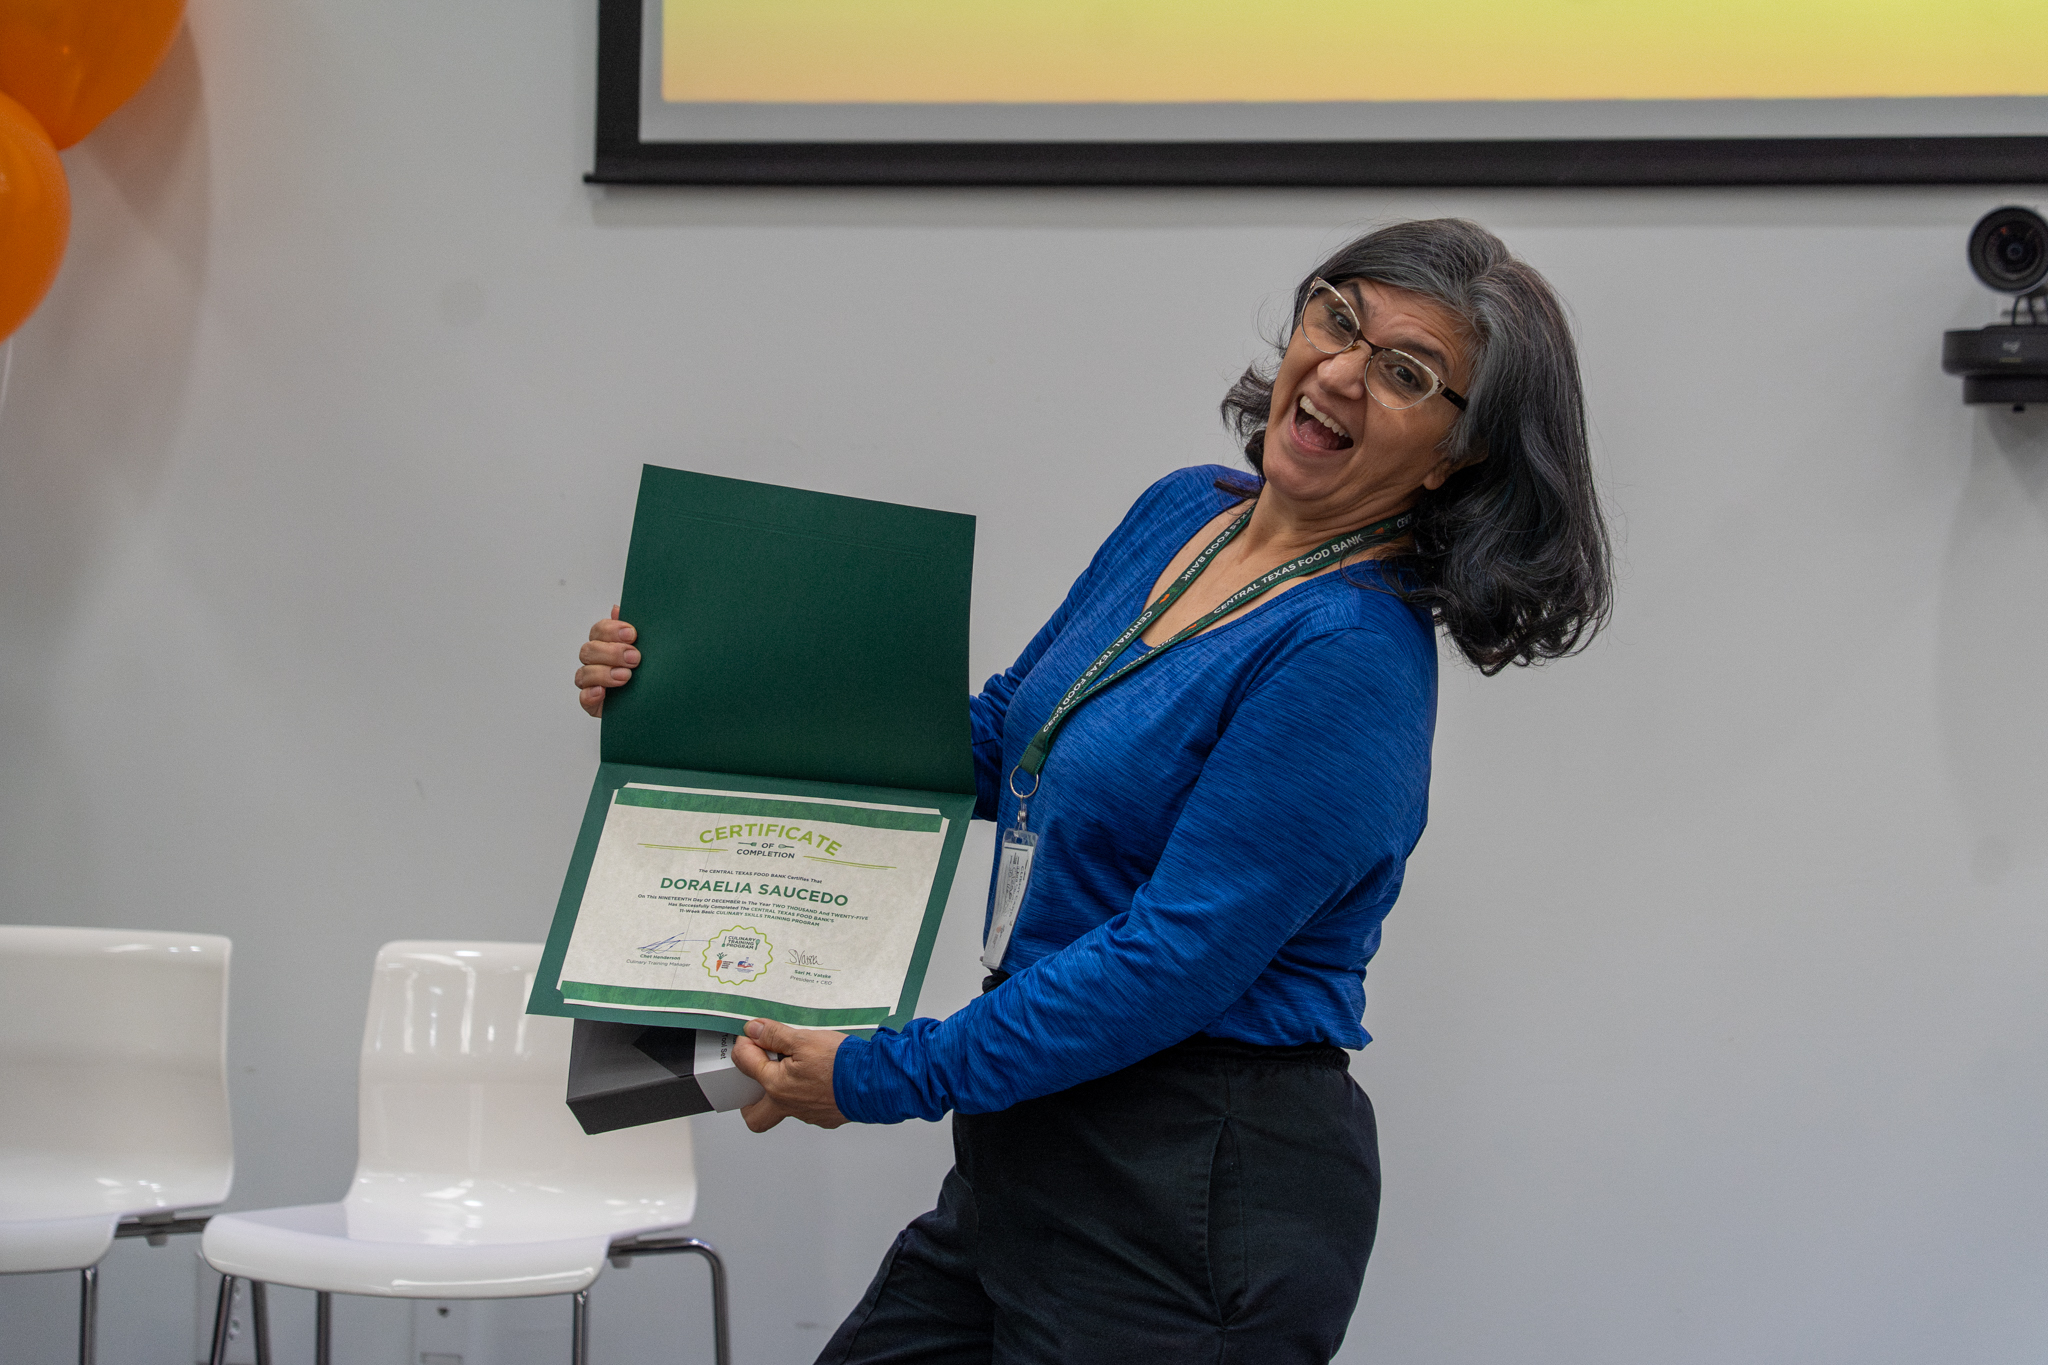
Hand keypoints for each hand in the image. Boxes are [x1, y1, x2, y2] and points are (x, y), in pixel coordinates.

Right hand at [575, 605, 639, 716]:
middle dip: (612, 653)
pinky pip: (584, 698)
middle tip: (635, 658)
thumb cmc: (648, 670)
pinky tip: (602, 692)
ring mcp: (592, 682)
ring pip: (584, 674)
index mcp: (606, 643)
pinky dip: (590, 694)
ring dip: (604, 674)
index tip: (632, 634)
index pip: (599, 630)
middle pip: (589, 650)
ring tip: (626, 677)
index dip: (612, 630)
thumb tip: (617, 608)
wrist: (656, 698)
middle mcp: (595, 661)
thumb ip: (631, 629)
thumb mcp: (647, 647)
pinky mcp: (592, 702)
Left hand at [730, 1018, 849, 1132]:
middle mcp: (788, 1105)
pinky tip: (822, 1077)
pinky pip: (809, 1108)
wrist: (876, 1083)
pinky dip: (809, 1093)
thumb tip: (753, 1031)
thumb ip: (775, 1035)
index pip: (744, 1063)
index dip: (746, 1043)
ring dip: (785, 1091)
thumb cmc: (842, 1064)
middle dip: (750, 1097)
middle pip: (755, 1115)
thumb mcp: (805, 1040)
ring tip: (798, 1068)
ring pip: (785, 1109)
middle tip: (759, 1075)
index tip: (755, 1034)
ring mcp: (808, 1114)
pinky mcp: (826, 1116)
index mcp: (776, 1086)